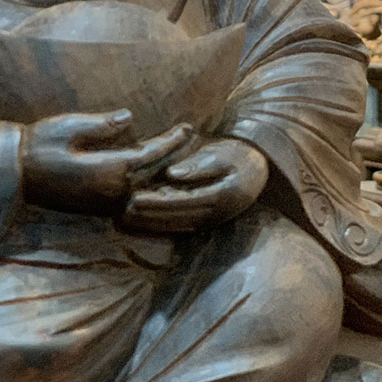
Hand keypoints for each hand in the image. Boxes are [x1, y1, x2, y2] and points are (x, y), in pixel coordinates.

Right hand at [22, 110, 194, 215]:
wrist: (14, 174)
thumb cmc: (39, 145)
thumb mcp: (69, 126)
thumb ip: (102, 126)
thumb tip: (131, 118)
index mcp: (110, 170)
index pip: (152, 155)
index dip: (173, 141)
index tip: (190, 127)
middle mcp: (113, 191)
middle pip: (154, 174)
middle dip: (175, 157)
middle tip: (192, 140)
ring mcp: (105, 202)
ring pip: (146, 190)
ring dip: (165, 175)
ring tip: (181, 160)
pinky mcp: (97, 205)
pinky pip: (133, 197)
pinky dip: (149, 188)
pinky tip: (154, 179)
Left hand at [121, 138, 267, 233]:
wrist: (260, 168)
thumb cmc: (240, 155)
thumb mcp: (223, 155)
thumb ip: (199, 165)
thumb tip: (172, 174)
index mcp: (221, 196)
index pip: (182, 201)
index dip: (156, 201)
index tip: (133, 198)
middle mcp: (215, 214)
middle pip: (175, 217)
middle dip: (147, 216)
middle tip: (121, 212)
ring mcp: (211, 220)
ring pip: (176, 224)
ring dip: (150, 223)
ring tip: (125, 219)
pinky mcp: (207, 221)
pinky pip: (180, 226)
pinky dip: (160, 225)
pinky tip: (141, 223)